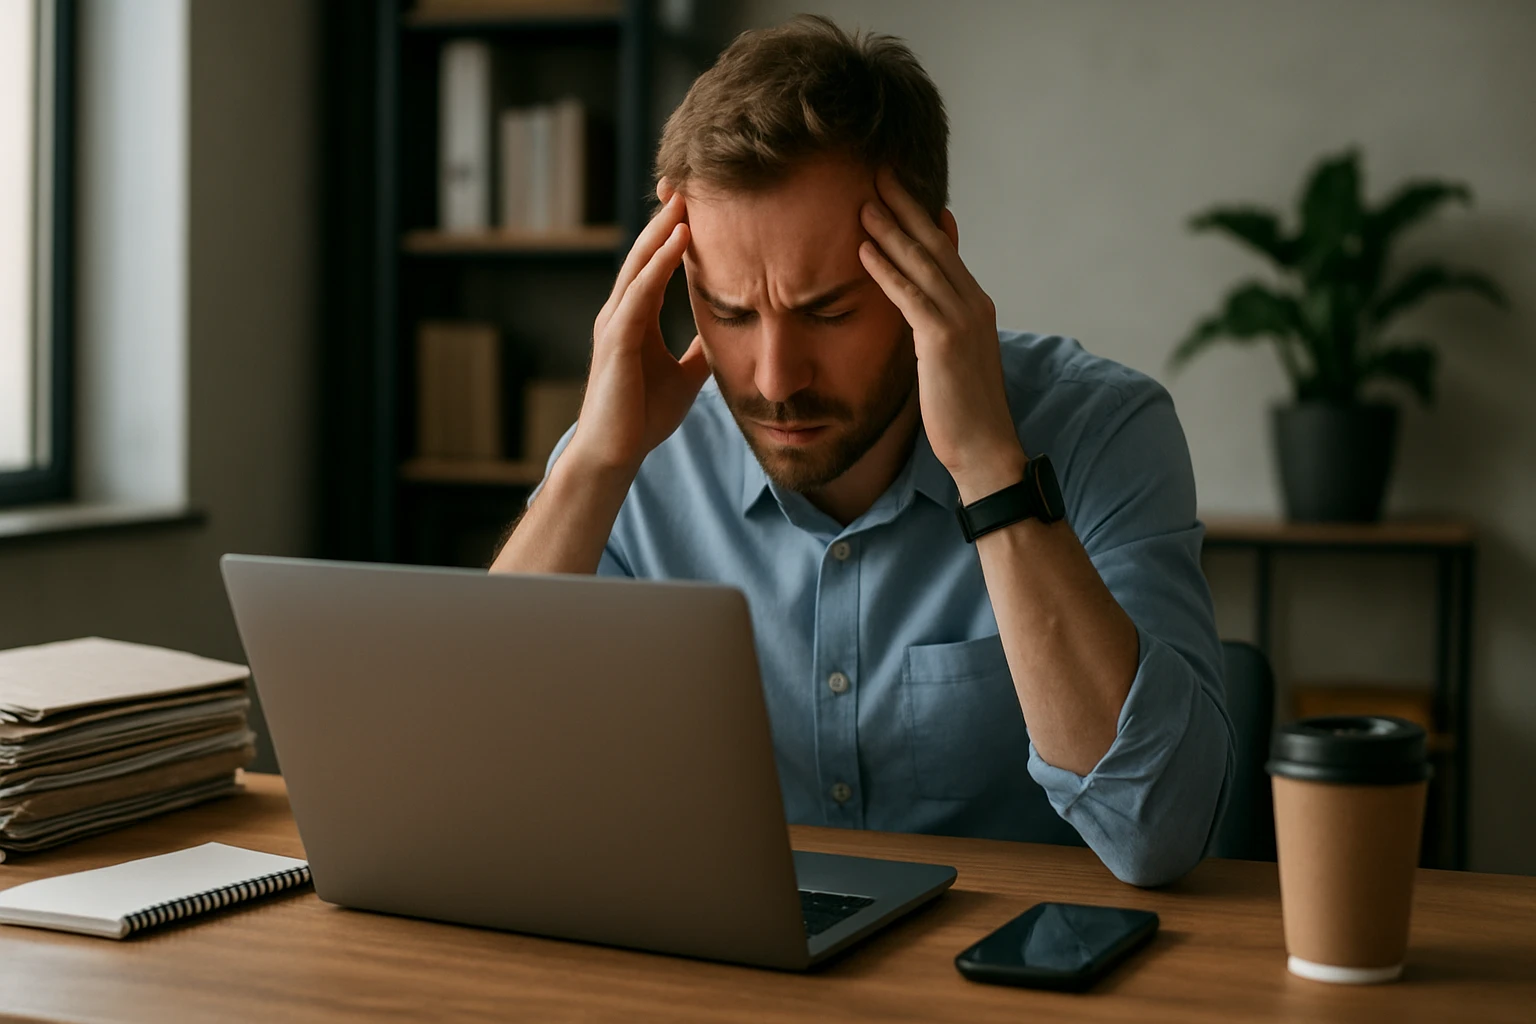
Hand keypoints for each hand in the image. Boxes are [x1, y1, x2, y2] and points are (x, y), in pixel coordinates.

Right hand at [566, 189, 709, 479]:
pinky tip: (680, 238)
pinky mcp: (617, 340)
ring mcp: (615, 324)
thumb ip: (701, 351)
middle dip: (666, 218)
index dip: (674, 234)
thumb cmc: (643, 418)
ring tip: (686, 197)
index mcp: (635, 319)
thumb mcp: (685, 376)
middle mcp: (621, 313)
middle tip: (689, 182)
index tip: (699, 204)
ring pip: (640, 263)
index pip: (656, 264)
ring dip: (663, 229)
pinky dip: (659, 262)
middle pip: (645, 253)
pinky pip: (640, 291)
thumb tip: (729, 333)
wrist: (615, 455)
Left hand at [858, 169, 1026, 502]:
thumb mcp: (951, 359)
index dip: (920, 216)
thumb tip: (918, 309)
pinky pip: (909, 296)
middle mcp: (974, 303)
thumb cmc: (963, 412)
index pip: (946, 249)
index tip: (896, 188)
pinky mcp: (943, 340)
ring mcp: (962, 320)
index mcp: (976, 305)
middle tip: (878, 173)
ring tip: (863, 200)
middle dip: (905, 206)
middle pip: (935, 243)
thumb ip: (936, 327)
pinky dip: (886, 269)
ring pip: (922, 262)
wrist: (986, 450)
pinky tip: (863, 250)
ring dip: (890, 229)